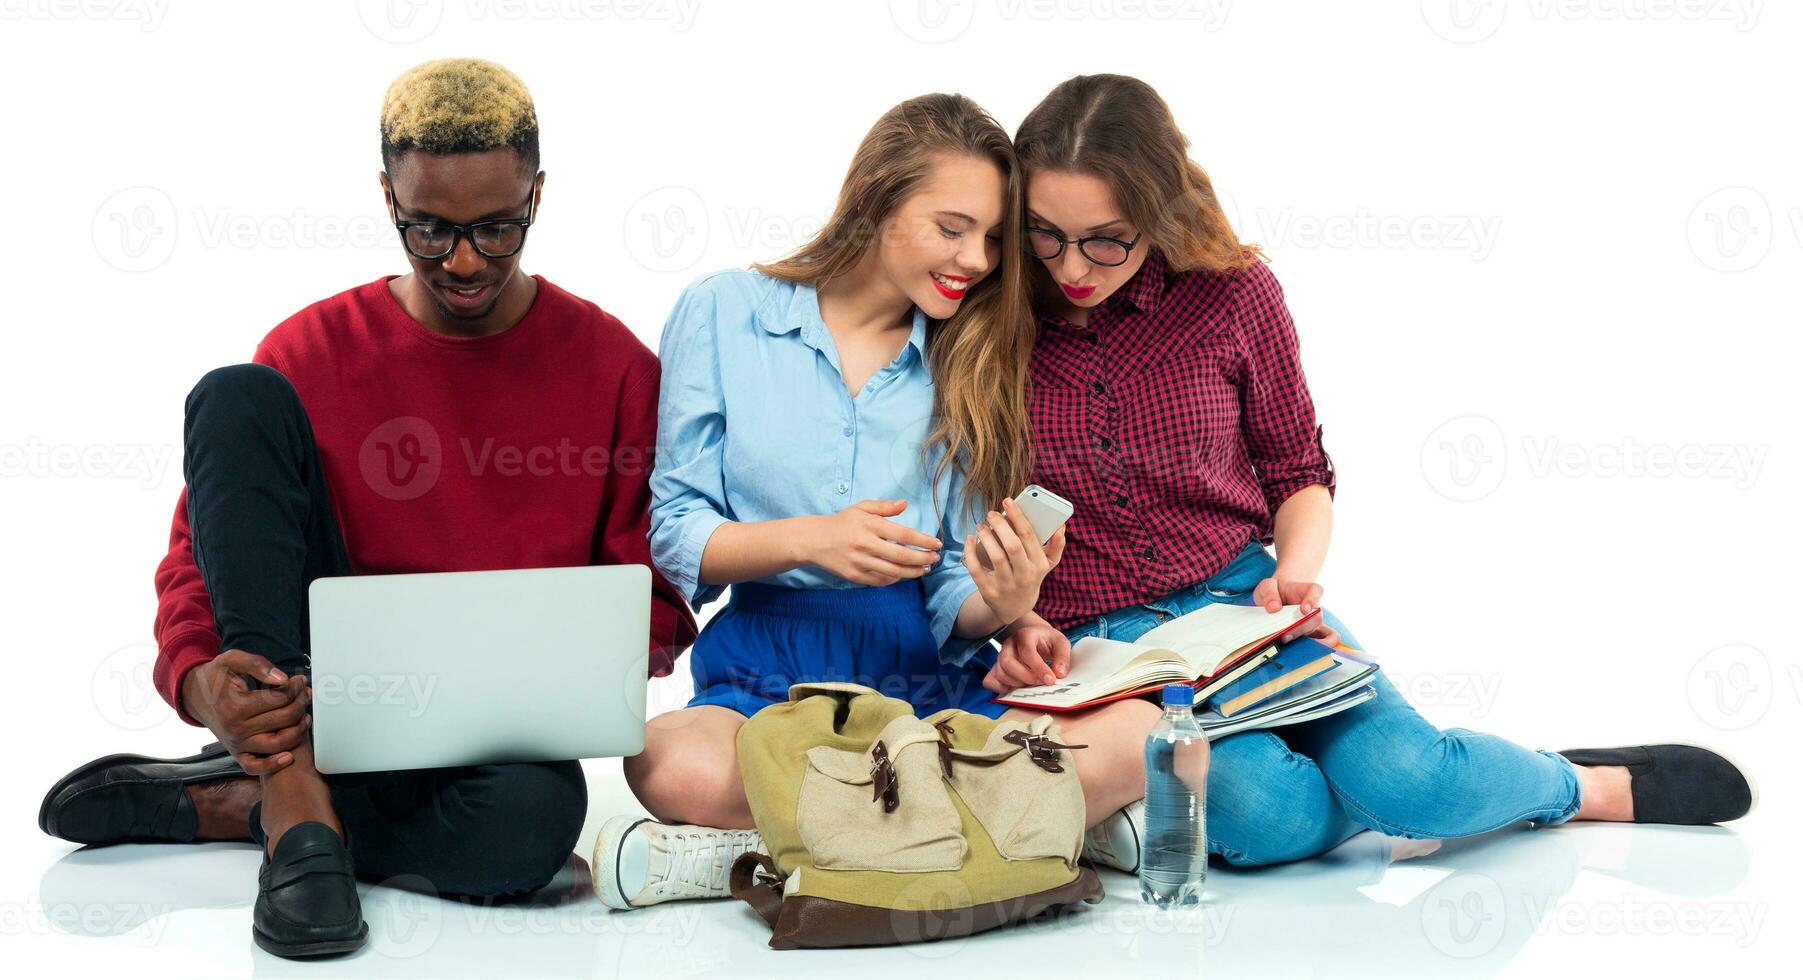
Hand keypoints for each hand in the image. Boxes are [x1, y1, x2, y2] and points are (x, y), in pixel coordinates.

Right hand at [180, 649, 310, 776]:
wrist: (195, 696)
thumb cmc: (216, 677)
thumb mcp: (230, 660)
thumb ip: (256, 664)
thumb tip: (282, 679)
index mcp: (234, 706)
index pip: (279, 698)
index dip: (295, 688)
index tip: (301, 681)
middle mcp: (236, 729)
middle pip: (283, 719)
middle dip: (301, 704)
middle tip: (306, 694)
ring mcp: (237, 744)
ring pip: (278, 743)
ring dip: (298, 730)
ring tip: (305, 716)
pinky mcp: (237, 754)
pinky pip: (256, 767)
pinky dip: (274, 765)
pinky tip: (289, 756)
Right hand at [802, 499, 942, 586]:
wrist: (814, 540)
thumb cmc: (842, 522)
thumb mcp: (861, 508)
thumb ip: (884, 506)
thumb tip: (905, 504)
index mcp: (870, 525)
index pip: (904, 535)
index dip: (924, 541)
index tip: (937, 544)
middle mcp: (865, 544)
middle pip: (902, 556)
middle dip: (923, 559)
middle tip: (935, 559)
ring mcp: (859, 562)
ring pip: (894, 572)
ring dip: (913, 572)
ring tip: (924, 569)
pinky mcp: (854, 576)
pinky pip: (880, 581)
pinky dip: (895, 580)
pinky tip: (903, 575)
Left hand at [966, 497, 1066, 625]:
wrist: (1015, 608)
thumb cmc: (1030, 576)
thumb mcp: (1046, 564)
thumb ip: (1056, 545)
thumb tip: (1061, 526)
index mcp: (1039, 565)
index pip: (1029, 537)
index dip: (1018, 516)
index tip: (1007, 501)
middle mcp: (1024, 576)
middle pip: (1013, 546)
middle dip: (1001, 526)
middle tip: (992, 513)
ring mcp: (1006, 585)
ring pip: (996, 557)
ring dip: (986, 537)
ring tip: (981, 525)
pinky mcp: (989, 592)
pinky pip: (976, 570)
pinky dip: (970, 552)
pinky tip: (970, 539)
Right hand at [983, 622, 1071, 692]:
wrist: (1035, 637)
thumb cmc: (1047, 641)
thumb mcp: (1060, 643)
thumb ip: (1062, 657)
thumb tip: (1059, 673)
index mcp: (1024, 634)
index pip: (1027, 652)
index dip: (1038, 668)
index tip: (1050, 680)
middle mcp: (1008, 644)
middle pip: (1007, 662)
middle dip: (1025, 677)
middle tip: (1040, 683)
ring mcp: (999, 656)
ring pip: (1000, 672)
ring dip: (1016, 684)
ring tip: (1031, 685)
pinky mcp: (995, 668)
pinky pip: (990, 681)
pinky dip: (1000, 689)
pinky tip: (1015, 689)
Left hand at [1251, 576, 1338, 645]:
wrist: (1273, 599)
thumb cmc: (1274, 591)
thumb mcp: (1267, 586)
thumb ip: (1270, 594)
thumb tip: (1274, 608)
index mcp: (1306, 591)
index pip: (1315, 591)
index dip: (1312, 600)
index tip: (1303, 610)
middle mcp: (1314, 607)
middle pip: (1316, 617)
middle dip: (1301, 628)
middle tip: (1284, 635)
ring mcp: (1314, 622)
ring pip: (1322, 633)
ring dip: (1308, 641)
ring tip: (1291, 645)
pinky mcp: (1310, 634)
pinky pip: (1324, 642)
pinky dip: (1319, 648)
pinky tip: (1303, 653)